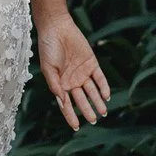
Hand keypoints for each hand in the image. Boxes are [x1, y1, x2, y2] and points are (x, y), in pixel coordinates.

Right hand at [37, 13, 109, 130]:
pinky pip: (99, 78)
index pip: (66, 105)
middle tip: (94, 120)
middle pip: (81, 100)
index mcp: (60, 84)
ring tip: (103, 113)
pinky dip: (103, 87)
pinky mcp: (91, 63)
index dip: (71, 116)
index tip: (76, 127)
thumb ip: (54, 84)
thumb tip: (62, 101)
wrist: (57, 28)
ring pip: (92, 91)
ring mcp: (82, 73)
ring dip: (98, 101)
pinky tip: (107, 96)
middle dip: (87, 111)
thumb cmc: (48, 47)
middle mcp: (72, 81)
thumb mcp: (48, 68)